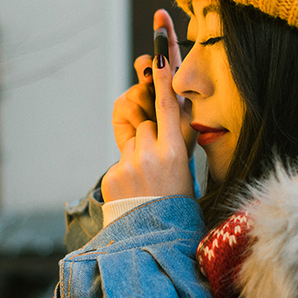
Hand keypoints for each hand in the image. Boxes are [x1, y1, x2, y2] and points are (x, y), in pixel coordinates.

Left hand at [103, 10, 194, 201]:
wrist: (157, 237)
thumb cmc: (177, 202)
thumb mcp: (186, 171)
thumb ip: (173, 143)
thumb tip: (158, 122)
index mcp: (175, 153)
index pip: (168, 108)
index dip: (163, 81)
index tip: (157, 59)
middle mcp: (151, 156)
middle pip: (146, 126)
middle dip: (151, 139)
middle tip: (158, 167)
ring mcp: (128, 166)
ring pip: (133, 142)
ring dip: (138, 155)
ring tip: (147, 182)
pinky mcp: (112, 175)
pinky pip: (120, 161)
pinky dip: (126, 172)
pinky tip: (135, 190)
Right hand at [109, 10, 195, 152]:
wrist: (159, 176)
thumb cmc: (177, 150)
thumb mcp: (186, 121)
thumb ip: (173, 94)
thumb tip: (156, 64)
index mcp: (175, 89)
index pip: (170, 57)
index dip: (165, 35)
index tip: (161, 14)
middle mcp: (154, 90)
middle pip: (148, 65)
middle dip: (151, 71)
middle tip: (152, 75)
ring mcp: (136, 98)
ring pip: (139, 90)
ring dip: (147, 110)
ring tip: (154, 131)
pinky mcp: (121, 110)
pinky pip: (127, 105)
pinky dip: (134, 121)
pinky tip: (138, 134)